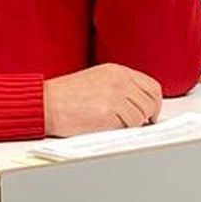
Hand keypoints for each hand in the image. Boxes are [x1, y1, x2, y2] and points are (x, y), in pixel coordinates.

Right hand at [43, 63, 161, 135]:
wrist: (46, 103)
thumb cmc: (65, 96)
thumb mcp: (97, 80)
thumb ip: (119, 87)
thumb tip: (139, 104)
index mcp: (118, 71)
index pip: (151, 86)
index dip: (154, 103)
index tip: (151, 114)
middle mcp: (120, 80)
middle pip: (151, 101)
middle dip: (148, 116)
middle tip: (140, 125)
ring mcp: (116, 95)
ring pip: (141, 116)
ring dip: (133, 125)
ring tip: (115, 125)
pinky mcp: (109, 112)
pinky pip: (129, 126)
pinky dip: (123, 130)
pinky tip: (108, 127)